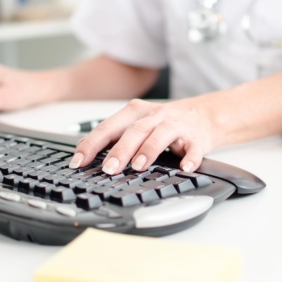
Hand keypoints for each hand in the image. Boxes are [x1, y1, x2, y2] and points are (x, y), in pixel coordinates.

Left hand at [69, 98, 217, 172]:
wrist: (203, 114)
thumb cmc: (163, 122)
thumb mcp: (136, 122)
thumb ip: (113, 134)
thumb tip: (82, 149)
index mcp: (134, 112)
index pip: (108, 127)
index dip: (92, 144)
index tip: (78, 161)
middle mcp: (154, 115)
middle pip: (134, 130)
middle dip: (120, 150)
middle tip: (108, 168)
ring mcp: (176, 125)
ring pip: (160, 135)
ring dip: (149, 150)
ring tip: (139, 166)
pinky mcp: (196, 138)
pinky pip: (193, 148)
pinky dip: (190, 157)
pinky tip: (185, 167)